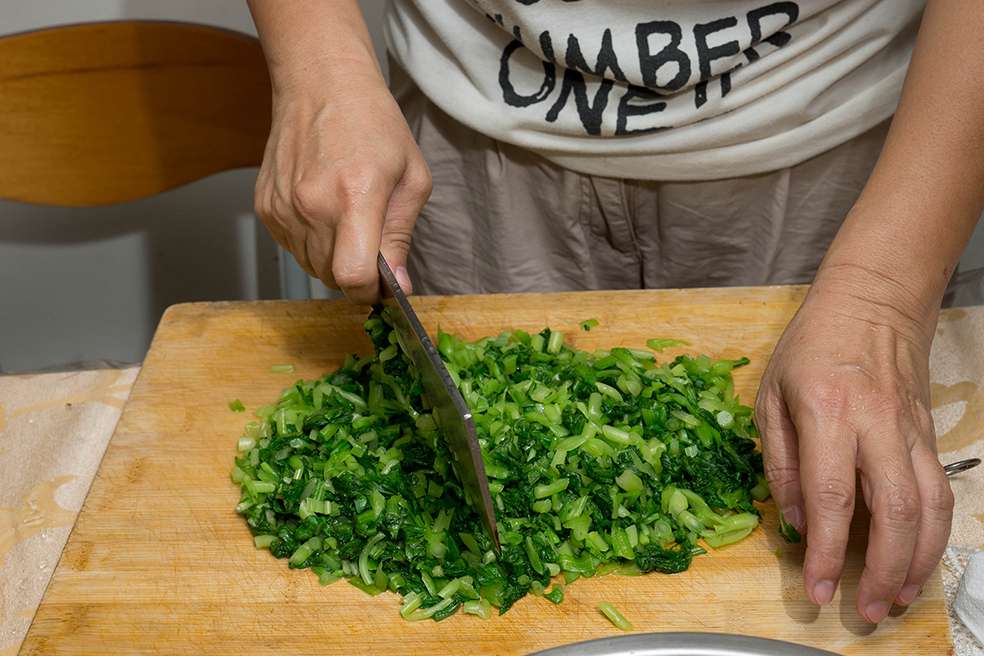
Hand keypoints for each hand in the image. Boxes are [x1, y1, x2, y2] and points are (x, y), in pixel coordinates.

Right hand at [254, 70, 431, 302]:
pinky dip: (312, 242)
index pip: (352, 277)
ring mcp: (282, 209)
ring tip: (347, 217)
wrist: (320, 85)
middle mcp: (311, 206)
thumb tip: (399, 286)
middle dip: (357, 273)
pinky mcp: (265, 208)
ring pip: (311, 267)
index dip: (370, 291)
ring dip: (334, 258)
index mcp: (354, 197)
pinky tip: (324, 209)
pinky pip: (292, 248)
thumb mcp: (411, 178)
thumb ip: (401, 237)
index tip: (383, 284)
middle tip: (371, 240)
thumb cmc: (374, 125)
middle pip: (332, 278)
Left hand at [756, 264, 953, 622]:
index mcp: (826, 412)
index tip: (817, 589)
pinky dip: (933, 534)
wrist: (872, 305)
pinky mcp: (928, 437)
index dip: (826, 551)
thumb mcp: (770, 395)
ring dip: (916, 561)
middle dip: (880, 569)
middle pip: (891, 509)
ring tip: (894, 599)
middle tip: (863, 610)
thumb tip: (792, 519)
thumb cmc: (810, 348)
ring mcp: (909, 432)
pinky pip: (939, 493)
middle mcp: (875, 426)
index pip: (830, 495)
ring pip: (927, 506)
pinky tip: (918, 559)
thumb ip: (778, 459)